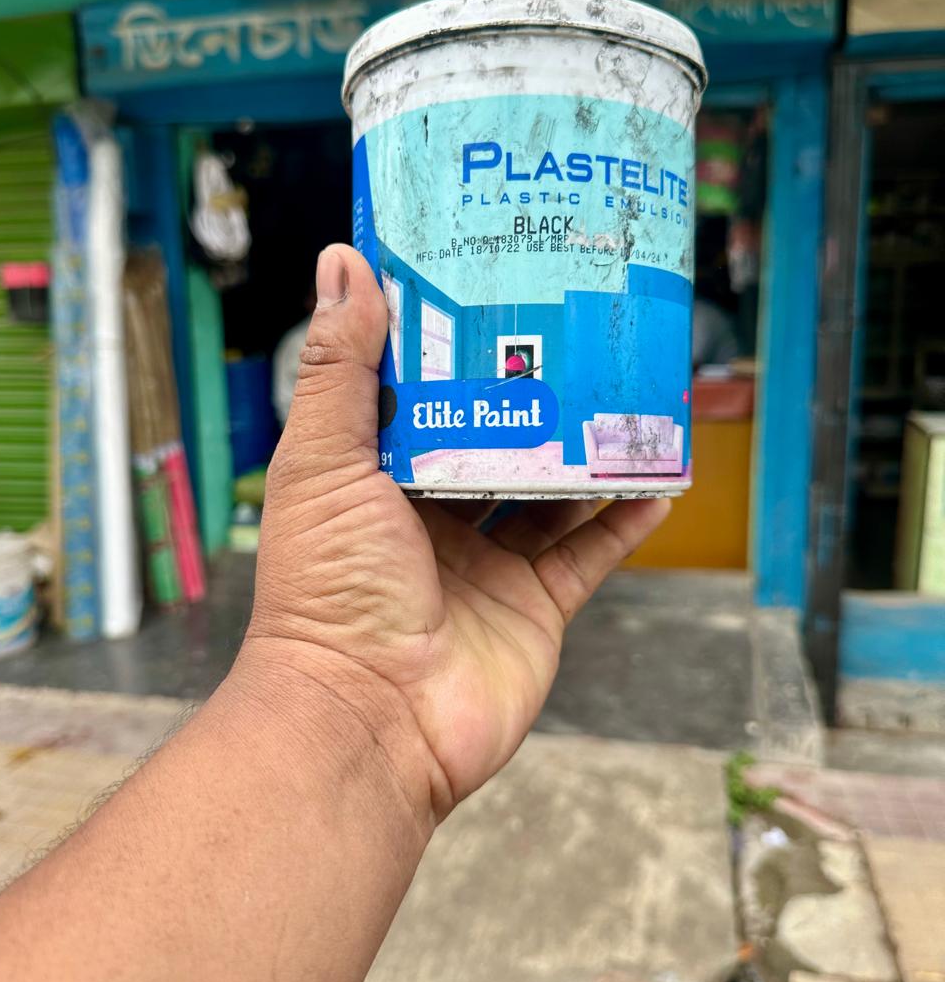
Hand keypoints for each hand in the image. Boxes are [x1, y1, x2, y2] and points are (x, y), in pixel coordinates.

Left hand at [245, 245, 668, 822]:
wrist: (369, 720)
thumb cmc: (327, 590)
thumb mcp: (323, 463)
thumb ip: (339, 369)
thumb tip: (344, 261)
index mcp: (374, 483)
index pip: (421, 402)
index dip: (454, 354)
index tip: (493, 295)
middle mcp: (431, 522)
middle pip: (497, 444)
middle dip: (536, 398)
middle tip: (580, 337)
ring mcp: (487, 568)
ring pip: (551, 495)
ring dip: (588, 451)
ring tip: (630, 395)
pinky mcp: (535, 610)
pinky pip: (589, 556)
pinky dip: (623, 519)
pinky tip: (657, 478)